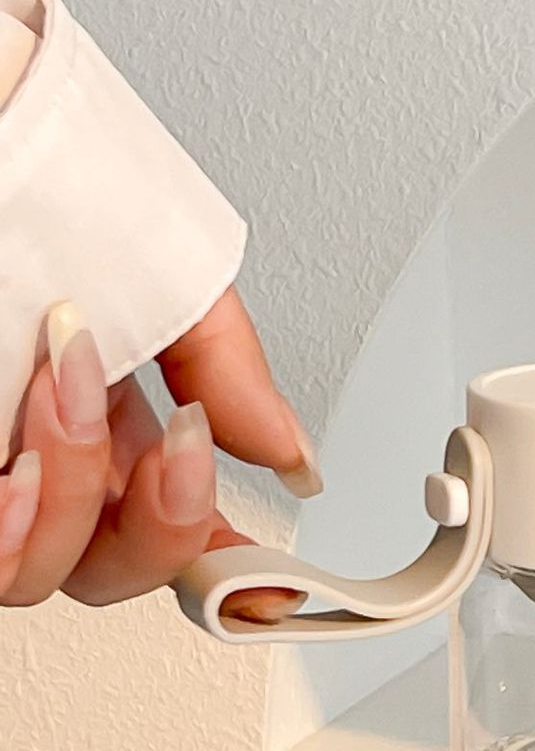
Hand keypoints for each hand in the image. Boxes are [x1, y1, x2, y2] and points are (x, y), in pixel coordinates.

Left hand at [0, 290, 319, 609]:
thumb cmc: (31, 170)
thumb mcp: (164, 274)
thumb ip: (231, 373)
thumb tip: (290, 453)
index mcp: (117, 422)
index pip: (177, 532)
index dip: (227, 575)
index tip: (269, 580)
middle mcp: (47, 450)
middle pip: (113, 571)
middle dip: (161, 524)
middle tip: (180, 440)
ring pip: (38, 571)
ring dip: (72, 499)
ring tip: (67, 396)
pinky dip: (9, 524)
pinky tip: (18, 467)